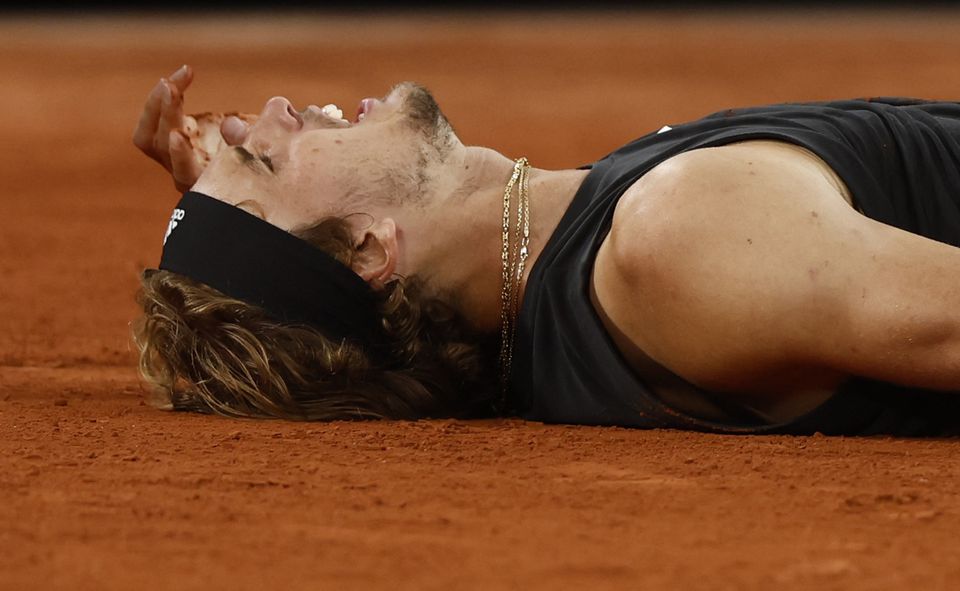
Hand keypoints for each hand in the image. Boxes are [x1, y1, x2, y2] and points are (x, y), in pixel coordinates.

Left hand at [133, 65, 256, 191]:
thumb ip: (249, 140)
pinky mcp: (170, 139)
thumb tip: (232, 127)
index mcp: (207, 184)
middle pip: (162, 148)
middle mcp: (185, 174)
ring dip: (158, 102)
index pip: (185, 173)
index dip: (180, 156)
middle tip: (172, 87)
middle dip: (166, 114)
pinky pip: (153, 121)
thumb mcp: (262, 149)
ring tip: (178, 78)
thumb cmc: (265, 157)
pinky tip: (185, 75)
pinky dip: (162, 97)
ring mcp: (174, 158)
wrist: (259, 156)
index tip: (177, 135)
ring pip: (149, 136)